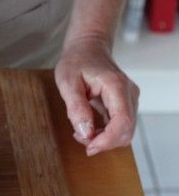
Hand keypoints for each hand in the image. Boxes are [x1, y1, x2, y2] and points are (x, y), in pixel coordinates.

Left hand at [55, 36, 138, 155]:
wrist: (87, 48)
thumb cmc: (76, 62)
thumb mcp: (67, 82)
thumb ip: (76, 107)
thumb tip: (86, 132)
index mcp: (116, 86)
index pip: (122, 121)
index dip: (107, 140)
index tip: (89, 147)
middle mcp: (129, 93)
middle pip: (126, 130)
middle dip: (104, 142)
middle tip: (79, 137)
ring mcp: (129, 99)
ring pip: (125, 131)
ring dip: (104, 139)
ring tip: (81, 132)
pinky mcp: (124, 104)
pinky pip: (119, 126)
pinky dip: (105, 134)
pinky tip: (88, 128)